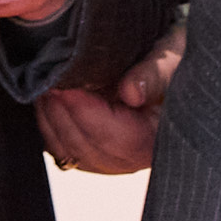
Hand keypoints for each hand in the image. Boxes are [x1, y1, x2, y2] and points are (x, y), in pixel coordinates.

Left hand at [39, 16, 185, 173]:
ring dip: (53, 122)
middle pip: (89, 148)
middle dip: (62, 115)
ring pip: (73, 153)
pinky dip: (52, 130)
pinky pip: (67, 151)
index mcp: (159, 139)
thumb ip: (154, 75)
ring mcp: (115, 161)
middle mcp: (136, 159)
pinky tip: (47, 104)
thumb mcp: (172, 59)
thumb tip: (131, 92)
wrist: (175, 68)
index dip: (86, 113)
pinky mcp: (98, 155)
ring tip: (44, 89)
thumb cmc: (176, 62)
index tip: (65, 87)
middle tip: (47, 83)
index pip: (116, 137)